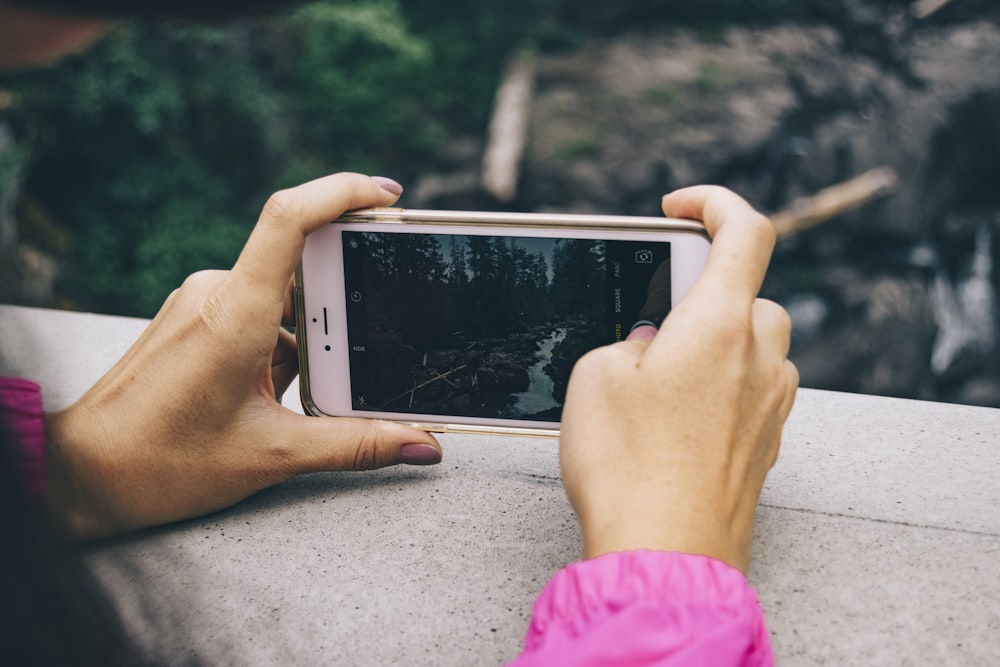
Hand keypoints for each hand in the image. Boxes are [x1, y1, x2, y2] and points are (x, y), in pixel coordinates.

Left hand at [44, 173, 442, 539]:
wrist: (84, 473)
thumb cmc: (164, 464)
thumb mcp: (275, 457)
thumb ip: (357, 445)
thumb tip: (423, 445)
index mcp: (235, 314)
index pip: (289, 220)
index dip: (342, 191)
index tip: (388, 196)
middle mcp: (215, 293)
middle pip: (302, 269)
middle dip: (341, 311)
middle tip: (351, 363)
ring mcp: (200, 302)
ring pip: (282, 301)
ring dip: (309, 342)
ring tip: (294, 403)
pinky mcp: (193, 317)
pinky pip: (257, 315)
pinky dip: (282, 349)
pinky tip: (273, 399)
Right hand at [559, 186, 797, 572]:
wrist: (663, 554)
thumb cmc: (627, 464)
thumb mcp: (596, 377)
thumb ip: (627, 342)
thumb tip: (651, 347)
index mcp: (721, 324)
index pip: (746, 231)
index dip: (715, 203)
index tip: (679, 208)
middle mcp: (760, 359)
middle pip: (751, 296)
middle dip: (705, 297)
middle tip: (655, 322)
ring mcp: (770, 406)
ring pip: (754, 349)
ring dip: (715, 348)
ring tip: (658, 381)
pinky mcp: (765, 446)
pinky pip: (750, 394)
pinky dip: (720, 390)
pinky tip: (674, 422)